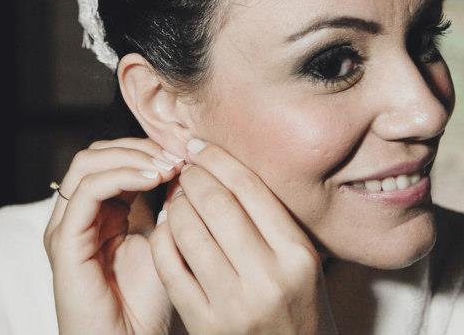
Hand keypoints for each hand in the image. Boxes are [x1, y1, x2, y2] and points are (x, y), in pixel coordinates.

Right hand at [44, 137, 184, 334]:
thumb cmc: (145, 305)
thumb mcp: (164, 242)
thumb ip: (167, 205)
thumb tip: (184, 166)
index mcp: (98, 214)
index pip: (111, 159)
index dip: (147, 149)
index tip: (185, 153)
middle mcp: (77, 215)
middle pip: (95, 153)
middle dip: (138, 146)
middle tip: (176, 154)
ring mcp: (66, 227)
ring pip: (87, 163)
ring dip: (131, 156)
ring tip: (167, 165)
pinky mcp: (65, 242)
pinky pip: (88, 191)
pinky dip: (121, 175)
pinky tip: (153, 179)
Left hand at [148, 139, 337, 334]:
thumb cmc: (295, 308)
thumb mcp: (301, 262)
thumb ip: (271, 219)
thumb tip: (224, 166)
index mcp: (297, 255)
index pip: (250, 189)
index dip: (218, 159)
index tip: (198, 146)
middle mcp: (267, 279)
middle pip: (217, 204)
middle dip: (193, 177)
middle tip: (185, 169)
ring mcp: (233, 304)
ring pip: (188, 231)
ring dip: (175, 205)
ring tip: (177, 198)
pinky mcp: (204, 324)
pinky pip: (170, 266)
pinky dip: (162, 239)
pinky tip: (166, 228)